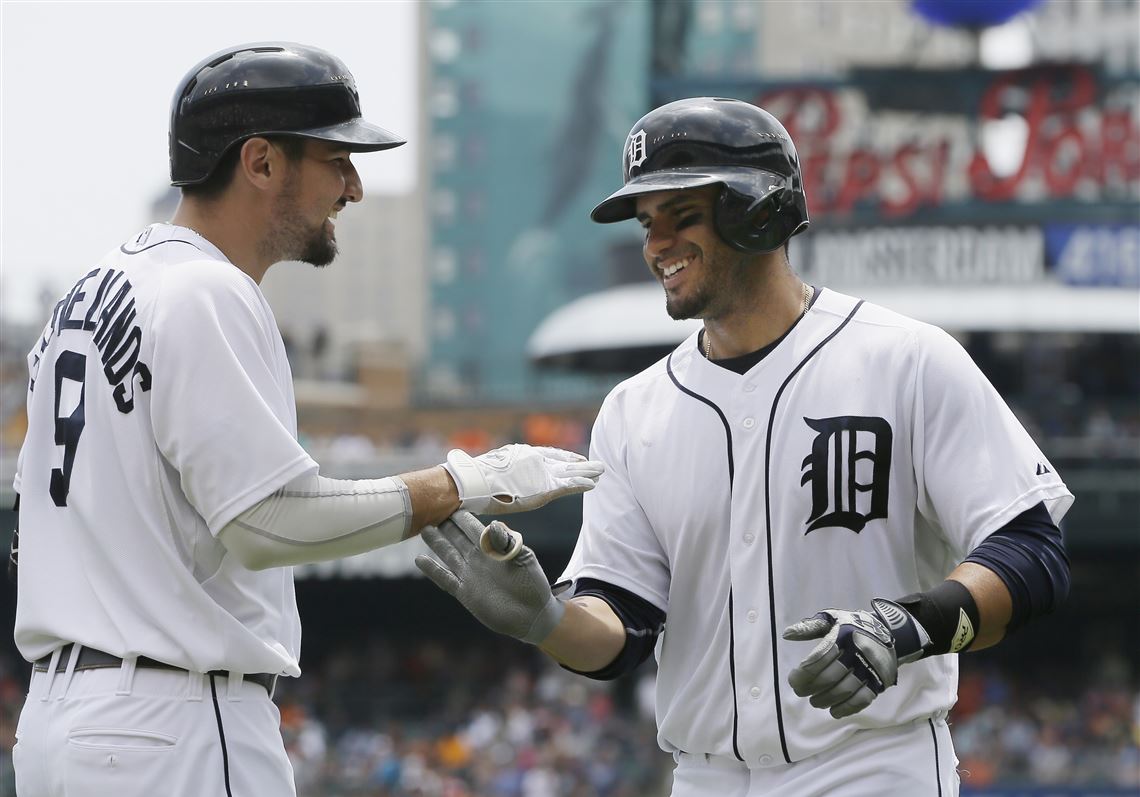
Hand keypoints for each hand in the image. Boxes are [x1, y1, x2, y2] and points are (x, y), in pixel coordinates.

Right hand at [415, 511, 564, 643]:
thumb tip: (493, 526)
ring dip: (436, 542)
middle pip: (457, 537)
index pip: (473, 528)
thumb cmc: (532, 584)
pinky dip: (433, 570)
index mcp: (494, 547)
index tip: (449, 503)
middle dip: (445, 525)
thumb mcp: (524, 559)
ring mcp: (470, 575)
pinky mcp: (465, 592)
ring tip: (424, 529)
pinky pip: (446, 578)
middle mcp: (479, 558)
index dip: (462, 517)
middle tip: (430, 511)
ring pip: (448, 554)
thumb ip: (507, 543)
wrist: (531, 615)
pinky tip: (420, 560)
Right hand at [442, 444, 603, 514]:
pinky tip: (592, 484)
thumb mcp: (493, 469)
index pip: (550, 455)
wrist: (472, 482)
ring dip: (586, 473)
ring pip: (568, 473)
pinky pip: (566, 486)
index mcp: (524, 455)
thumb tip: (495, 479)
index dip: (565, 457)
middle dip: (580, 465)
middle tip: (597, 465)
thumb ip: (504, 472)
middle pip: (562, 463)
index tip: (578, 459)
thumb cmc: (476, 478)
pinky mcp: (542, 488)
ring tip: (601, 471)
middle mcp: (534, 461)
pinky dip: (579, 485)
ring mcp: (539, 473)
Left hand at [782, 599, 929, 718]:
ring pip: (845, 690)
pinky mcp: (880, 681)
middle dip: (811, 688)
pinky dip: (847, 708)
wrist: (889, 632)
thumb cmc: (852, 626)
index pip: (819, 658)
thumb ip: (810, 627)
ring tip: (815, 702)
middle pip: (830, 676)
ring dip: (826, 700)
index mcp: (843, 635)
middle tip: (801, 693)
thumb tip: (787, 634)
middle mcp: (858, 652)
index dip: (804, 673)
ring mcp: (870, 668)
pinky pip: (863, 699)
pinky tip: (834, 711)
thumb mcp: (832, 619)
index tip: (793, 680)